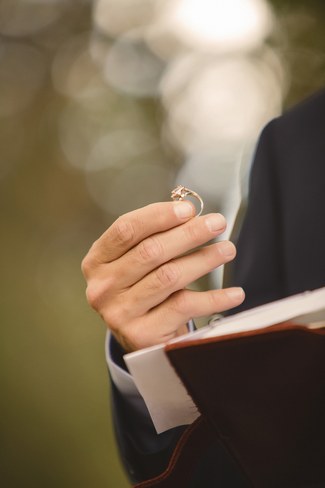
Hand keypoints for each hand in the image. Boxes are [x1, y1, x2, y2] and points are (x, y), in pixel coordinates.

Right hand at [81, 201, 244, 351]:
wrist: (139, 337)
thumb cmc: (141, 289)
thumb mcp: (135, 262)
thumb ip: (153, 237)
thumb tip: (190, 213)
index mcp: (97, 262)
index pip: (126, 229)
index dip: (159, 216)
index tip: (189, 210)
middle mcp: (103, 288)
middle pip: (150, 251)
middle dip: (189, 234)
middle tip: (217, 223)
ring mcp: (120, 313)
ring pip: (169, 276)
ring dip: (203, 259)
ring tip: (227, 250)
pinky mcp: (142, 334)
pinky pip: (184, 307)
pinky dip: (214, 299)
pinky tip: (234, 293)